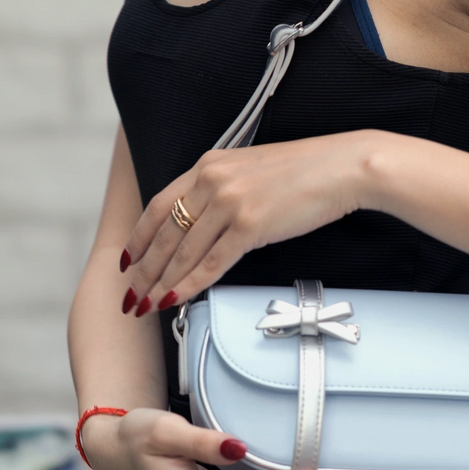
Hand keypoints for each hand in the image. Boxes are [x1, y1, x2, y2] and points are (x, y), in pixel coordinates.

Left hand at [120, 133, 377, 316]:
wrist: (342, 167)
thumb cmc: (306, 171)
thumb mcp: (252, 169)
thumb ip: (223, 187)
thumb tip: (204, 221)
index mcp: (209, 164)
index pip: (160, 204)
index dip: (139, 237)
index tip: (127, 260)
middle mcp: (212, 180)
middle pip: (165, 232)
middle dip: (144, 269)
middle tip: (130, 295)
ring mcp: (229, 202)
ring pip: (183, 251)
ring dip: (161, 282)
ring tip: (146, 305)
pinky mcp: (249, 225)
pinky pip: (211, 262)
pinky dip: (190, 284)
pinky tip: (176, 299)